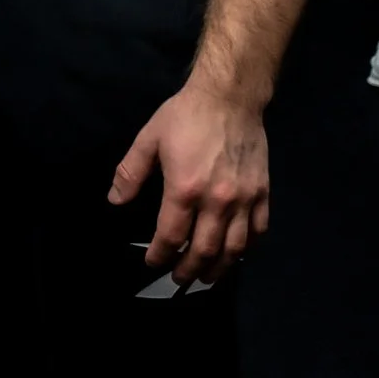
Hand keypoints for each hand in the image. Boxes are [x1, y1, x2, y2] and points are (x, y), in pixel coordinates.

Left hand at [109, 80, 268, 287]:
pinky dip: (246, 249)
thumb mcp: (148, 139)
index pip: (171, 235)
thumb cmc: (185, 116)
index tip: (152, 263)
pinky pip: (258, 231)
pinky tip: (236, 254)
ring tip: (207, 276)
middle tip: (179, 279)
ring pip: (234, 248)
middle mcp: (217, 201)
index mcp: (185, 189)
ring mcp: (244, 200)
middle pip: (203, 250)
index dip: (160, 254)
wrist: (230, 98)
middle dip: (188, 270)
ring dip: (219, 268)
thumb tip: (115, 201)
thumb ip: (130, 173)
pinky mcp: (263, 194)